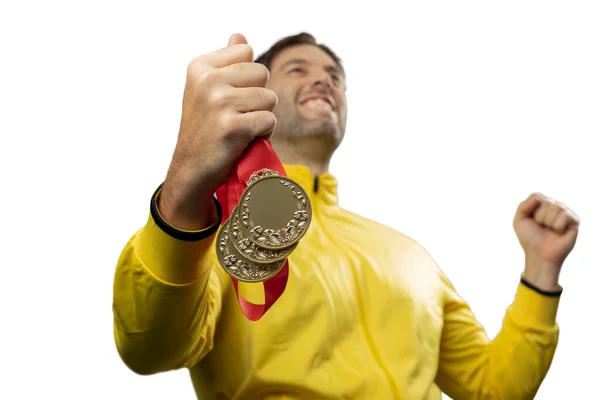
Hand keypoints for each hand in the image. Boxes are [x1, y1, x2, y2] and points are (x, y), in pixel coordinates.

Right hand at [160, 33, 277, 228]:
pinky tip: (245, 141)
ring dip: (262, 116)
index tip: (229, 96)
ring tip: (241, 129)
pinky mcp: (233, 126)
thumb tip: (240, 36)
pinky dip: (264, 134)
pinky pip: (269, 120)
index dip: (247, 77)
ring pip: (269, 98)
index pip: (246, 52)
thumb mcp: (208, 90)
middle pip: (262, 73)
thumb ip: (226, 62)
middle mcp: (207, 80)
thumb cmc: (205, 128)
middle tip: (238, 115)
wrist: (192, 168)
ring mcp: (219, 103)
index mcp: (200, 66)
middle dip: (258, 96)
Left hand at [513, 193, 579, 290]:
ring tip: (550, 230)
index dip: (530, 209)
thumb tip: (539, 197)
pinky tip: (559, 232)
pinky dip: (557, 226)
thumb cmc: (530, 239)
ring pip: (554, 207)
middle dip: (539, 217)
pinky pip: (564, 215)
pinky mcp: (574, 221)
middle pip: (545, 201)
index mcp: (542, 205)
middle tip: (541, 227)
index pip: (537, 196)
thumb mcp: (519, 221)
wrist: (539, 255)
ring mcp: (565, 213)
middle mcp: (555, 207)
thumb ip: (523, 205)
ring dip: (548, 222)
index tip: (530, 220)